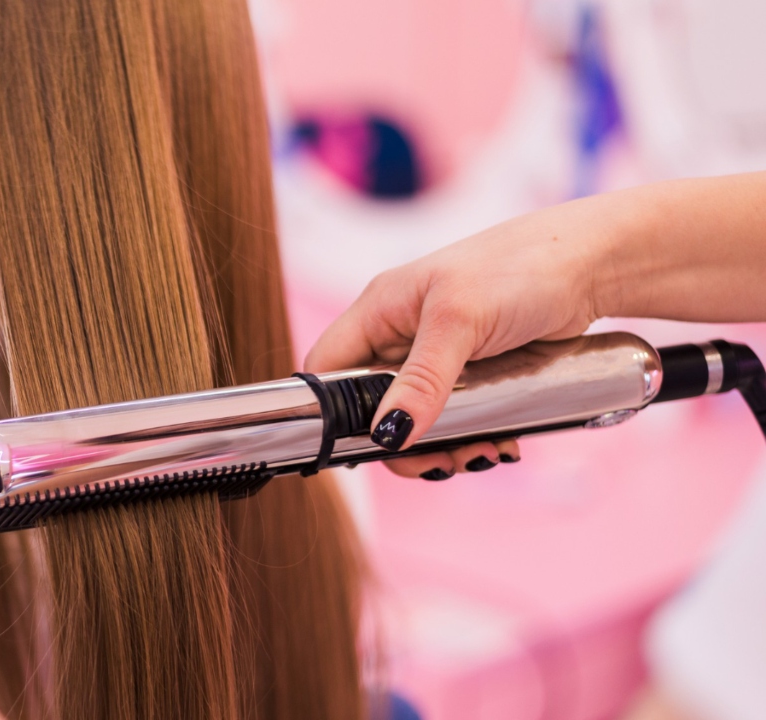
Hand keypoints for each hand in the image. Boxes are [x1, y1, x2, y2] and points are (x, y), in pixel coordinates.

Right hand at [304, 193, 621, 478]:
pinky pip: (455, 420)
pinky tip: (501, 443)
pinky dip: (471, 440)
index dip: (328, 411)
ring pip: (415, 421)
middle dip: (401, 444)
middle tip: (439, 462)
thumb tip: (389, 434)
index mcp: (379, 311)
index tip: (360, 448)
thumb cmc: (521, 268)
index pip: (326, 368)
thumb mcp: (461, 321)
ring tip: (481, 453)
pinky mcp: (474, 374)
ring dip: (441, 449)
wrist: (595, 264)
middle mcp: (400, 335)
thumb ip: (423, 380)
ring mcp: (438, 357)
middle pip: (370, 408)